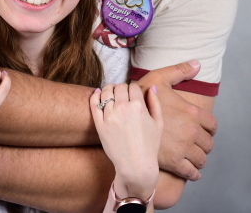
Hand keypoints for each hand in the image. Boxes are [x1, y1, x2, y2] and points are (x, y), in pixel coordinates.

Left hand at [90, 83, 162, 201]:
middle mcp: (123, 108)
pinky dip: (95, 96)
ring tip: (111, 93)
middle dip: (122, 88)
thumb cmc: (150, 146)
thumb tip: (152, 87)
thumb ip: (155, 102)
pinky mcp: (100, 124)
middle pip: (119, 87)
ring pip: (106, 92)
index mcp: (139, 106)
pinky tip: (98, 94)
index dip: (133, 88)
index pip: (133, 86)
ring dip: (109, 89)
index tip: (132, 93)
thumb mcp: (158, 123)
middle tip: (122, 95)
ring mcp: (110, 116)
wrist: (136, 166)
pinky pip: (94, 103)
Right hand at [137, 61, 216, 180]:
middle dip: (204, 144)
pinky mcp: (175, 163)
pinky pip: (192, 172)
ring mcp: (184, 148)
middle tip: (197, 143)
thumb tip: (197, 64)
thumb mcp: (158, 79)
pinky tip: (191, 170)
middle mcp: (191, 131)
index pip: (212, 124)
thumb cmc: (139, 99)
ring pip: (202, 158)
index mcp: (191, 112)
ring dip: (199, 159)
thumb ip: (178, 71)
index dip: (209, 128)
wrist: (124, 121)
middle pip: (208, 143)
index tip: (204, 130)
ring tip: (193, 156)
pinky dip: (194, 172)